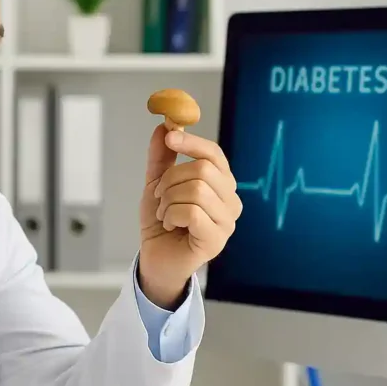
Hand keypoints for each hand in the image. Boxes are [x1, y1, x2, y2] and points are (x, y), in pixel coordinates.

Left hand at [138, 123, 242, 306]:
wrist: (155, 258)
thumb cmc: (162, 224)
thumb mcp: (157, 184)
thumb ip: (162, 157)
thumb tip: (164, 127)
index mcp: (221, 184)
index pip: (214, 154)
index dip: (191, 142)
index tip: (170, 137)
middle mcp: (231, 201)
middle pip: (203, 170)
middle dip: (171, 180)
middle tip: (160, 196)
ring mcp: (227, 222)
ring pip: (196, 190)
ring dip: (168, 201)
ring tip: (165, 214)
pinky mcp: (217, 240)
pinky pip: (192, 212)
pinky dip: (172, 215)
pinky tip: (171, 226)